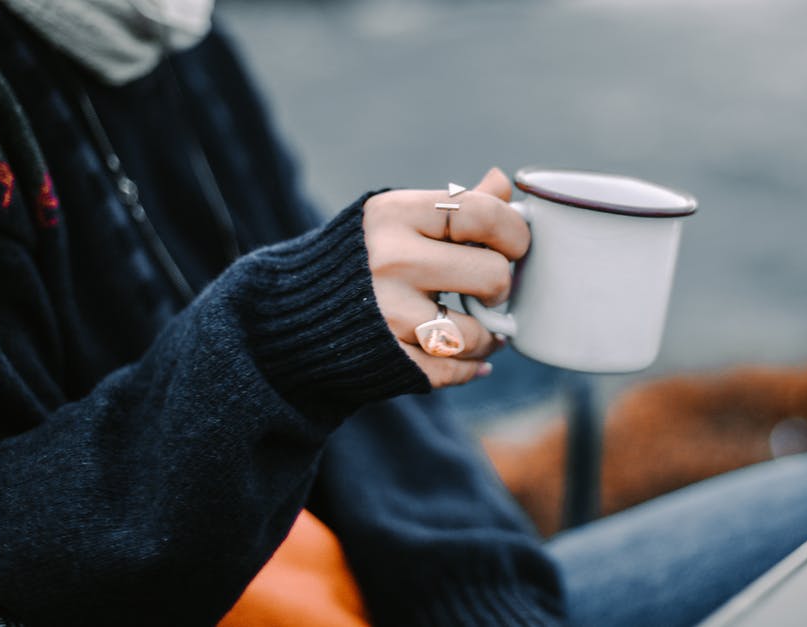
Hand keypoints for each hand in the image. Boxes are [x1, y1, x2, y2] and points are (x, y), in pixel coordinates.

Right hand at [362, 168, 528, 387]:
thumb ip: (454, 205)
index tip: (514, 246)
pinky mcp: (387, 359)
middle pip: (492, 275)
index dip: (515, 233)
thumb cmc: (361, 258)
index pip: (483, 215)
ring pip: (476, 332)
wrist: (290, 312)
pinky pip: (452, 370)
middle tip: (488, 289)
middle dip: (500, 286)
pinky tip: (471, 358)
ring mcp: (388, 314)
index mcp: (396, 216)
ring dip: (487, 336)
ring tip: (482, 328)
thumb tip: (503, 183)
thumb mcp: (398, 219)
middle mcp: (390, 261)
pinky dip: (469, 367)